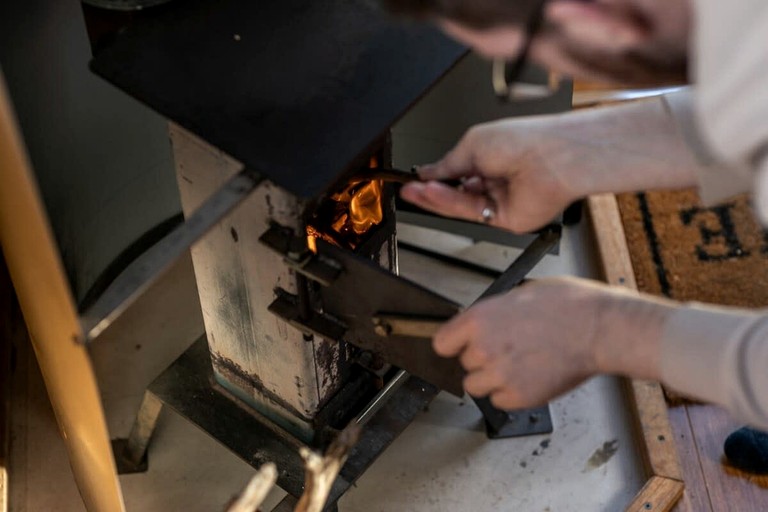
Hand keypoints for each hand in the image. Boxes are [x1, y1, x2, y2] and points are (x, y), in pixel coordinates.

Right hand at [400, 116, 579, 233]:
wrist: (551, 155)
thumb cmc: (523, 140)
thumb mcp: (472, 144)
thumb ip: (447, 164)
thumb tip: (427, 172)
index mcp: (490, 159)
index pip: (455, 173)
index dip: (434, 178)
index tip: (412, 179)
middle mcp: (495, 181)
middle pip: (455, 193)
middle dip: (430, 191)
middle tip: (409, 190)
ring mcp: (500, 201)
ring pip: (461, 205)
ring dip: (437, 198)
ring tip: (417, 192)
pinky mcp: (505, 219)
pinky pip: (472, 213)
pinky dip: (451, 204)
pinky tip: (434, 194)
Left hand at [433, 277, 669, 408]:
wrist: (597, 328)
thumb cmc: (568, 305)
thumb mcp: (520, 294)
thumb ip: (494, 313)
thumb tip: (485, 322)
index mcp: (478, 319)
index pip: (442, 343)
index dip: (454, 345)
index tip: (461, 346)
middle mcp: (482, 348)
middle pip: (465, 364)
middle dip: (482, 360)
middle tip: (509, 351)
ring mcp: (499, 375)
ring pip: (476, 387)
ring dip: (492, 380)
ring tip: (518, 366)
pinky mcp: (518, 396)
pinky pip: (499, 401)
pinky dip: (511, 395)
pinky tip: (529, 378)